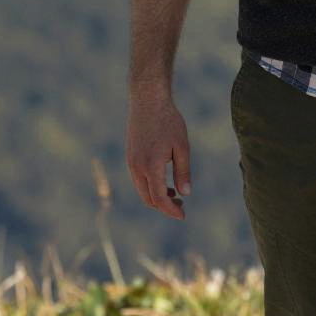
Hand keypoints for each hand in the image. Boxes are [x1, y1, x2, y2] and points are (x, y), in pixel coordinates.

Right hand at [125, 90, 191, 220]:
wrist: (148, 100)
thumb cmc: (168, 121)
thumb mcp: (182, 146)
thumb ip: (183, 171)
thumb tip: (185, 194)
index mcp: (151, 166)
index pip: (159, 198)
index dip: (171, 210)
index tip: (183, 215)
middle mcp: (137, 167)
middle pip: (148, 198)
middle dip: (164, 206)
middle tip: (181, 206)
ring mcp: (131, 162)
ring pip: (142, 190)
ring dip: (156, 197)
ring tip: (174, 194)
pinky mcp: (130, 156)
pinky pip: (138, 179)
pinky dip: (150, 186)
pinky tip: (163, 181)